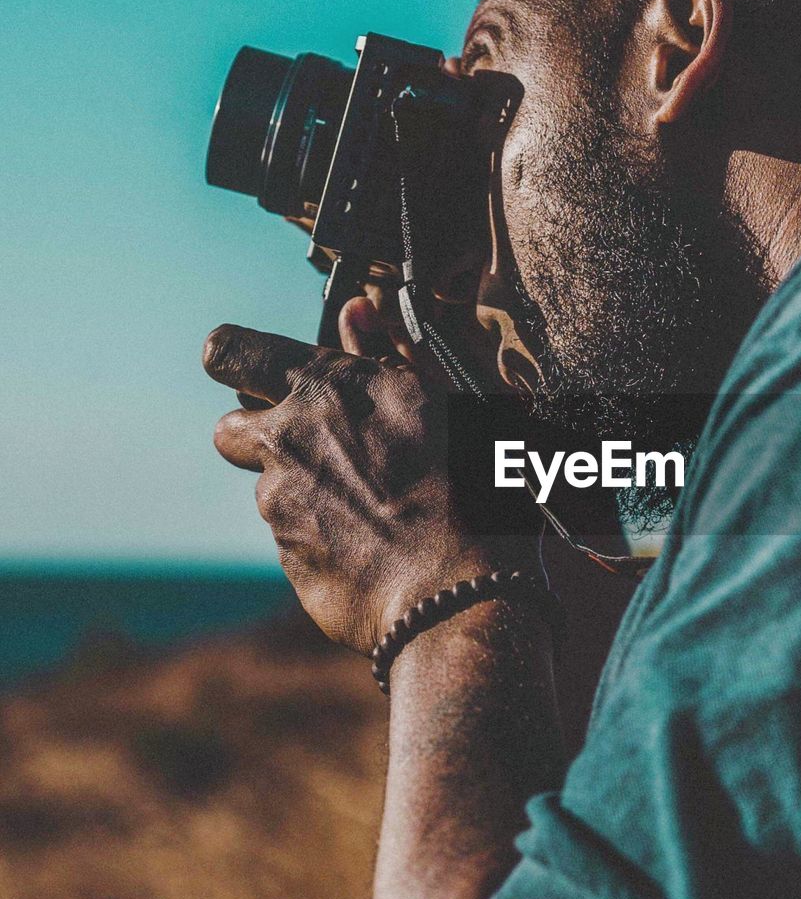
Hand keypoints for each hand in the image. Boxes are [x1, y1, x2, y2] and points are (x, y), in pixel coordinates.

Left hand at [203, 323, 542, 654]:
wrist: (461, 589)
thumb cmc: (473, 487)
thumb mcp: (445, 400)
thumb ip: (390, 351)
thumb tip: (356, 309)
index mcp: (332, 386)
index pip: (234, 353)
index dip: (235, 360)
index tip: (245, 371)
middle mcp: (292, 437)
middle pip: (230, 426)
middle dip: (256, 436)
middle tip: (307, 451)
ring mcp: (281, 501)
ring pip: (269, 489)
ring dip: (304, 495)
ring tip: (371, 512)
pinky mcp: (285, 555)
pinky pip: (292, 540)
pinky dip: (322, 541)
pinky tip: (373, 550)